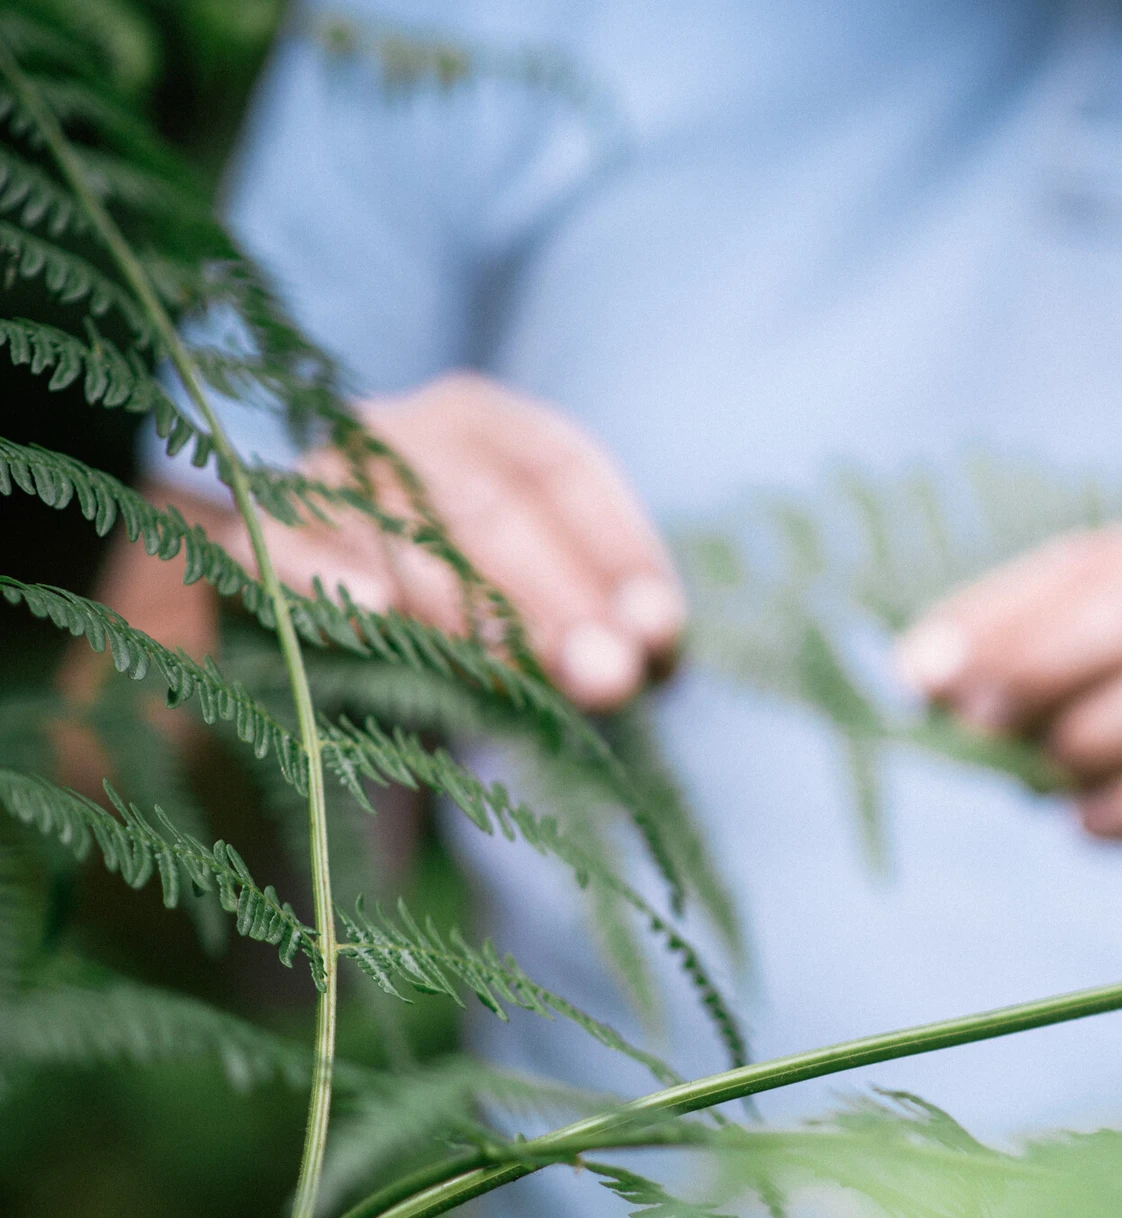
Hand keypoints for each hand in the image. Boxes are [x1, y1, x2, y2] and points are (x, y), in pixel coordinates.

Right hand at [240, 372, 683, 710]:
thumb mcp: (555, 612)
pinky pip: (280, 549)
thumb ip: (611, 622)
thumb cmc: (472, 621)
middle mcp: (397, 429)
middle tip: (601, 676)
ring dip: (465, 610)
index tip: (659, 634)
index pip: (563, 472)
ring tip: (515, 677)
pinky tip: (374, 609)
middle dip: (554, 598)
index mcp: (482, 422)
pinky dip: (325, 576)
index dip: (619, 553)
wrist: (324, 646)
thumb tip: (649, 641)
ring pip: (400, 533)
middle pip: (488, 507)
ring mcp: (314, 477)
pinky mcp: (247, 536)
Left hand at [894, 519, 1121, 841]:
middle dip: (1046, 658)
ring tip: (1044, 771)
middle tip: (974, 719)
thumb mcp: (1121, 692)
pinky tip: (1093, 826)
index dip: (1004, 611)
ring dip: (1102, 728)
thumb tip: (926, 681)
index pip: (1101, 562)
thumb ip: (1042, 674)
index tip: (919, 669)